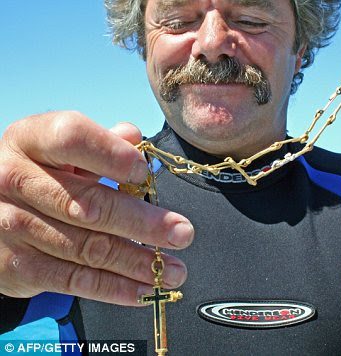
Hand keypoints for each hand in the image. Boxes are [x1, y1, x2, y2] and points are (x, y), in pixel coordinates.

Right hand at [0, 112, 193, 304]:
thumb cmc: (37, 172)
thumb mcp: (56, 149)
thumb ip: (96, 143)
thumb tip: (132, 135)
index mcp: (31, 140)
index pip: (72, 139)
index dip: (112, 155)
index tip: (144, 172)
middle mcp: (16, 180)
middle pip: (89, 204)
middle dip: (142, 222)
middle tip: (182, 233)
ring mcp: (13, 225)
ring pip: (88, 248)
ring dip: (137, 262)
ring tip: (174, 271)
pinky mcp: (19, 264)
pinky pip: (74, 279)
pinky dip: (113, 288)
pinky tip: (143, 290)